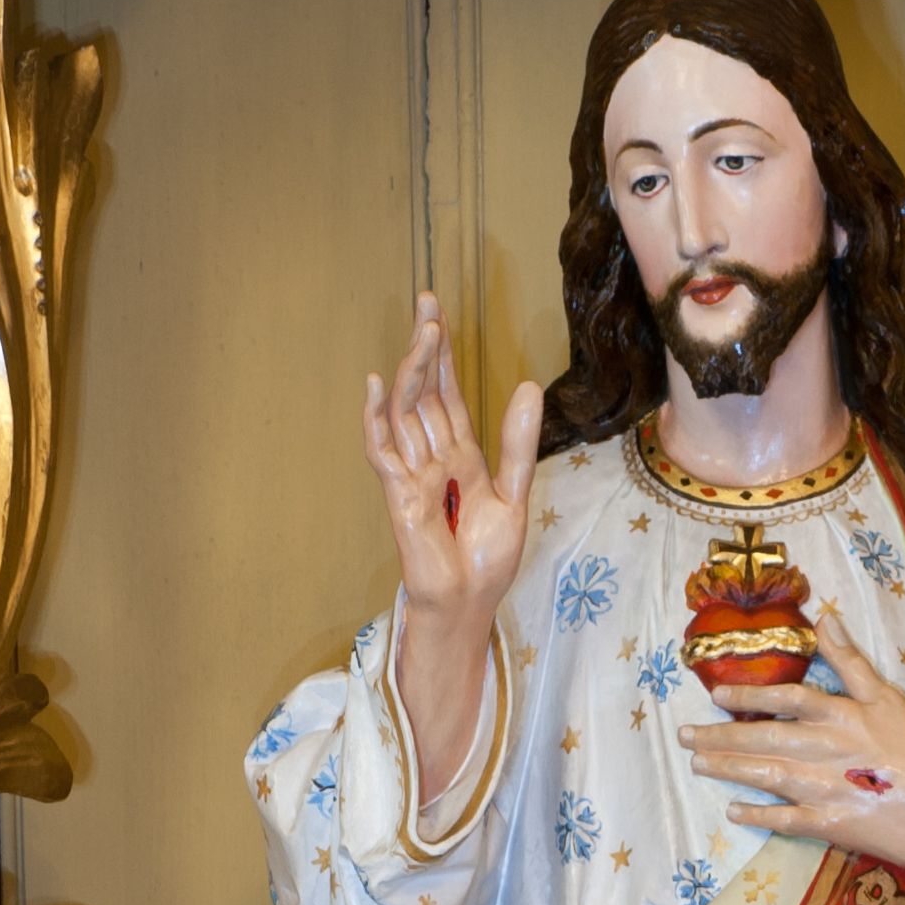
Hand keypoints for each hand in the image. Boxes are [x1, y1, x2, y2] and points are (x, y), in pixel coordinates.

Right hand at [365, 292, 541, 804]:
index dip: (443, 356)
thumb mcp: (516, 493)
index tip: (438, 315)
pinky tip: (378, 384)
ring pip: (407, 412)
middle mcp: (432, 458)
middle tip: (427, 302)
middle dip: (425, 348)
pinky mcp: (399, 495)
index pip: (448, 395)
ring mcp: (412, 474)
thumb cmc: (488, 558)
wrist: (469, 602)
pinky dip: (377, 418)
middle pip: (425, 393)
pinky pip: (383, 450)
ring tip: (423, 332)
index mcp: (461, 456)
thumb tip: (526, 386)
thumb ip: (518, 442)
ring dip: (413, 371)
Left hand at [679, 610, 904, 879]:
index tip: (716, 697)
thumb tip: (825, 618)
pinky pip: (784, 819)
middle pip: (762, 737)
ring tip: (698, 763)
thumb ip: (851, 660)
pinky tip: (733, 812)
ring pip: (765, 774)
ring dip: (729, 769)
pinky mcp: (829, 823)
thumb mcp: (889, 697)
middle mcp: (822, 749)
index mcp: (838, 715)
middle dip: (720, 736)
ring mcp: (822, 788)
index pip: (785, 698)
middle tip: (685, 736)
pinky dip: (758, 815)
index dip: (748, 696)